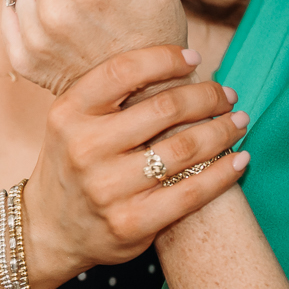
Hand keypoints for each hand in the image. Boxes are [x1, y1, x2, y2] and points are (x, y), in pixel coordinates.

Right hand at [22, 46, 250, 288]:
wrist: (49, 229)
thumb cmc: (73, 164)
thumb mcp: (72, 122)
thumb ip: (111, 96)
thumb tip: (179, 62)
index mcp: (69, 113)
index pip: (124, 70)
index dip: (166, 58)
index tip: (194, 58)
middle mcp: (85, 148)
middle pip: (164, 108)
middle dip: (207, 96)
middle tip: (227, 96)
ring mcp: (108, 188)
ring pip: (185, 149)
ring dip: (222, 131)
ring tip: (238, 122)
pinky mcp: (131, 222)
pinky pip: (192, 192)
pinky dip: (224, 173)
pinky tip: (239, 159)